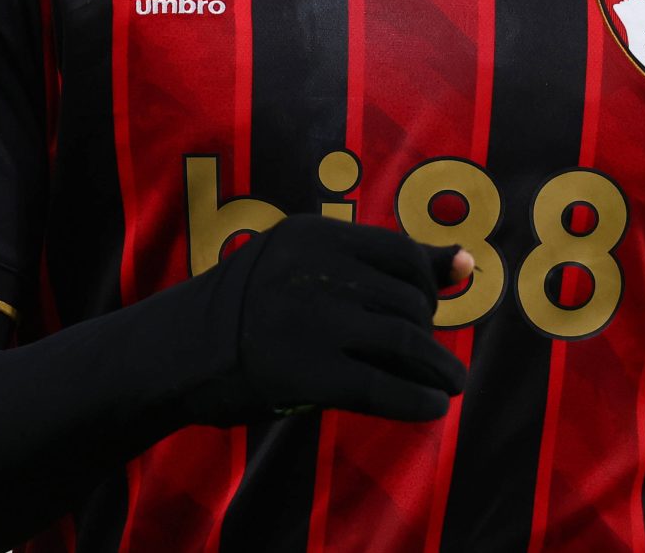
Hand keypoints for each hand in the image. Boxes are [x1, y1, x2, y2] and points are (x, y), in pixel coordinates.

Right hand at [180, 214, 473, 425]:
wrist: (175, 352)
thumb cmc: (249, 307)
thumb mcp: (305, 266)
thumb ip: (382, 264)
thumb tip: (469, 263)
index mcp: (315, 236)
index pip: (400, 253)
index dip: (426, 285)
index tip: (429, 309)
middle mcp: (316, 271)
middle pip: (405, 300)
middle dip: (427, 330)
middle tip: (430, 354)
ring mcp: (311, 322)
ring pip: (403, 339)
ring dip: (436, 366)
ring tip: (451, 384)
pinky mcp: (307, 373)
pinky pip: (382, 386)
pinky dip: (416, 400)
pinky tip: (432, 408)